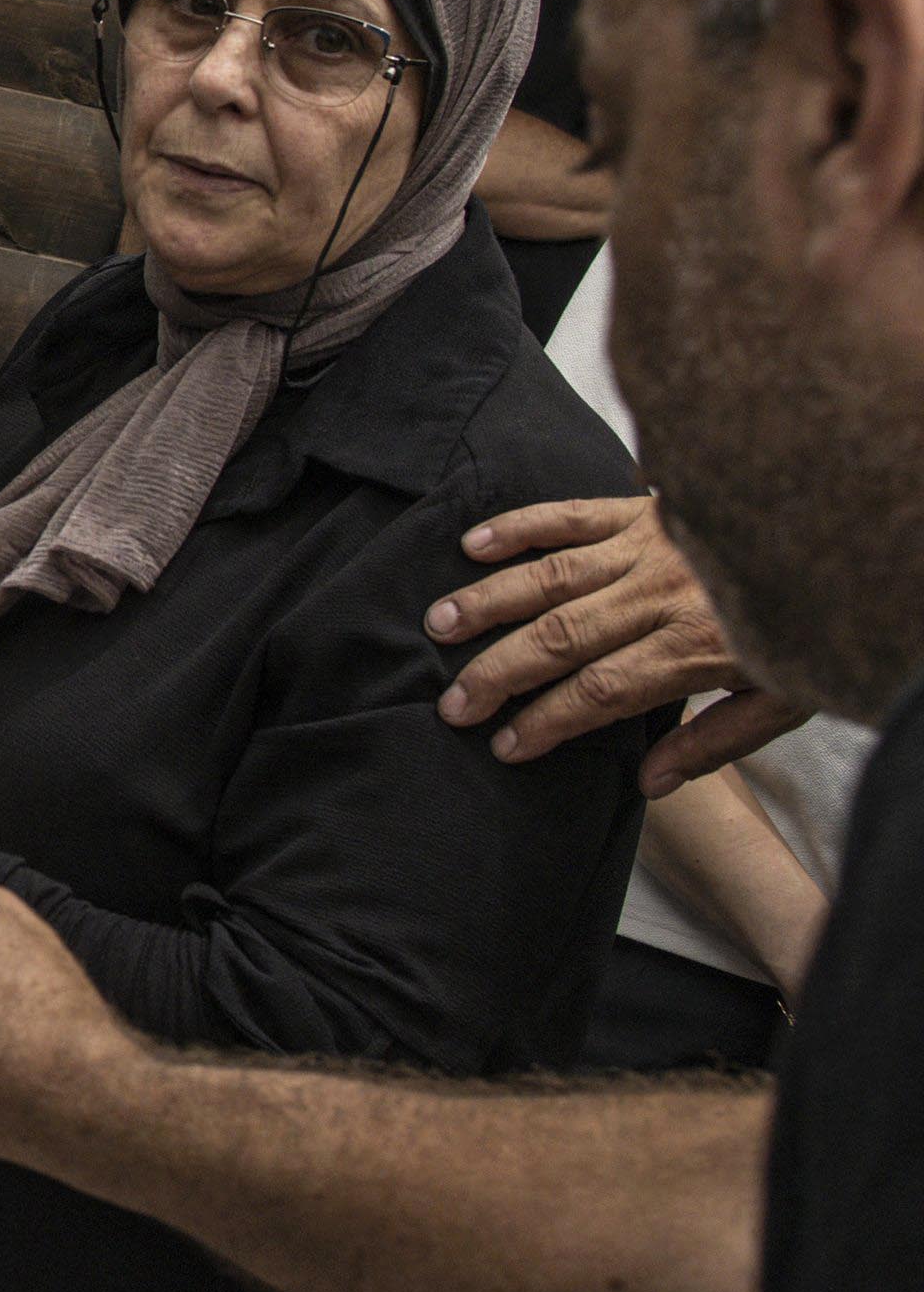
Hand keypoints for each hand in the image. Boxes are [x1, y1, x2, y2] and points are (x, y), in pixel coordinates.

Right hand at [427, 497, 805, 789]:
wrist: (852, 535)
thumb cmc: (820, 626)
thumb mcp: (788, 700)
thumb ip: (717, 742)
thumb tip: (647, 783)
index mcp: (696, 647)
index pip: (600, 692)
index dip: (546, 722)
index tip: (505, 745)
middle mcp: (662, 595)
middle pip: (561, 638)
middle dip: (499, 674)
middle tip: (452, 702)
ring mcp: (650, 546)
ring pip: (552, 576)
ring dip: (490, 602)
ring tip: (440, 624)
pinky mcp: (645, 508)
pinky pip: (572, 514)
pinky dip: (521, 526)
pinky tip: (474, 543)